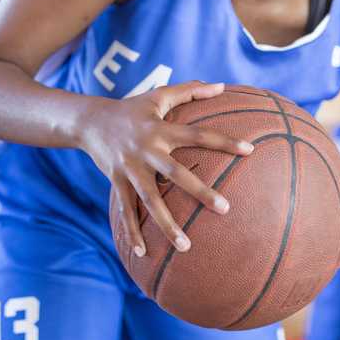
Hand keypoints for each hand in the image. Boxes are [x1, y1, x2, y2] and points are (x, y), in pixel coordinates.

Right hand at [83, 81, 252, 256]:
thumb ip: (190, 91)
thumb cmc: (132, 109)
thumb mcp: (158, 95)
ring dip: (167, 224)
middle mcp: (147, 150)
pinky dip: (132, 231)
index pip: (198, 135)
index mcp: (162, 129)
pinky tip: (143, 253)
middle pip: (177, 173)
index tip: (249, 151)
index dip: (224, 141)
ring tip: (186, 246)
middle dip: (200, 192)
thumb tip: (222, 86)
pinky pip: (126, 210)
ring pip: (151, 200)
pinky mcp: (116, 181)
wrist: (90, 120)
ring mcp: (131, 168)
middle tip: (225, 209)